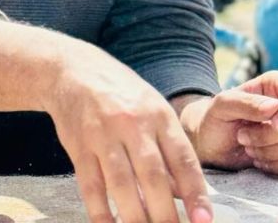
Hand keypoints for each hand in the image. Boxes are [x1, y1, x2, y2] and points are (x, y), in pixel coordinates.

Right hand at [43, 46, 213, 222]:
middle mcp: (133, 124)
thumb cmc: (121, 93)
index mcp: (159, 114)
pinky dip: (101, 213)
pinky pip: (91, 187)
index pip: (183, 158)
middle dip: (166, 214)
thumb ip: (169, 147)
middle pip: (153, 176)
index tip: (203, 220)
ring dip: (135, 218)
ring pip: (122, 185)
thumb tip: (184, 193)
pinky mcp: (78, 146)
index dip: (195, 193)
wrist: (73, 70)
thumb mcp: (152, 108)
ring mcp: (103, 135)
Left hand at [182, 71, 277, 174]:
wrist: (214, 146)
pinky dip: (277, 165)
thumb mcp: (222, 106)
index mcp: (277, 85)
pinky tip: (259, 160)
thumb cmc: (216, 119)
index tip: (274, 124)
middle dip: (269, 135)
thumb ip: (245, 103)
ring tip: (248, 147)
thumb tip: (275, 107)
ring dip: (271, 151)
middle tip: (242, 137)